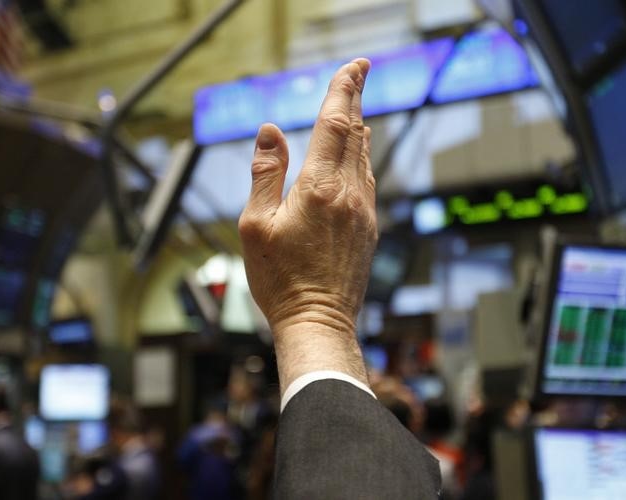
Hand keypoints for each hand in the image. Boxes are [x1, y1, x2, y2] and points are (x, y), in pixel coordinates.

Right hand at [239, 59, 376, 389]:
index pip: (336, 123)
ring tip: (354, 111)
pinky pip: (368, 182)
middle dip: (354, 101)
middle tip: (356, 75)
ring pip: (365, 158)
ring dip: (358, 130)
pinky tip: (357, 158)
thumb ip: (265, 172)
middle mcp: (350, 195)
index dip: (345, 89)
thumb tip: (271, 130)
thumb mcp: (256, 225)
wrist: (319, 323)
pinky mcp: (369, 229)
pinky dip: (361, 159)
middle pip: (355, 134)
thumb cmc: (281, 280)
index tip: (355, 65)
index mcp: (320, 188)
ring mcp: (364, 213)